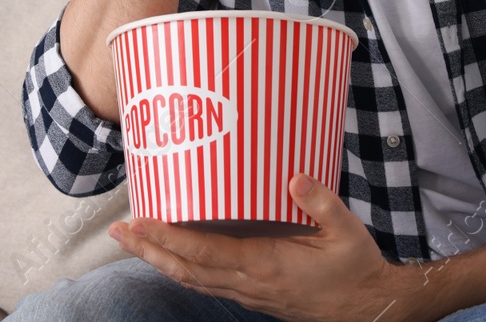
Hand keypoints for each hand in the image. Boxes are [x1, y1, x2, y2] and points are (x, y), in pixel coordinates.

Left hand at [107, 173, 427, 321]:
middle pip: (185, 269)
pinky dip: (181, 270)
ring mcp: (248, 293)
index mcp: (266, 264)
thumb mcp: (346, 230)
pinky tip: (169, 256)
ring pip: (191, 280)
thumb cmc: (356, 269)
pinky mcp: (252, 296)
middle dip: (148, 249)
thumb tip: (294, 177)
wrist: (369, 309)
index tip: (140, 221)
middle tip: (116, 230)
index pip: (203, 252)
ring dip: (158, 260)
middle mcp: (249, 282)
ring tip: (131, 240)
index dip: (168, 237)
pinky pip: (206, 284)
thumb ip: (320, 201)